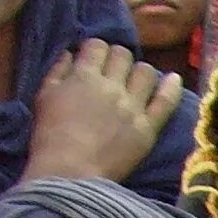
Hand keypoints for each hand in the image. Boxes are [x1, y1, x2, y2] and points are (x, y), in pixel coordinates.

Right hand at [24, 40, 184, 186]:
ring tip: (135, 81)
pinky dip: (172, 87)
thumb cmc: (50, 135)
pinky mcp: (148, 128)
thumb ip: (57, 71)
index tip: (95, 59)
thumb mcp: (44, 96)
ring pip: (146, 72)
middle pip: (124, 56)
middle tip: (114, 71)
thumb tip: (70, 52)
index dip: (97, 49)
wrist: (70, 171)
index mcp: (84, 76)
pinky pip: (166, 101)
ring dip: (140, 72)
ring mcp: (133, 107)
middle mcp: (112, 87)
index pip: (98, 46)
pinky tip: (174, 79)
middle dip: (118, 59)